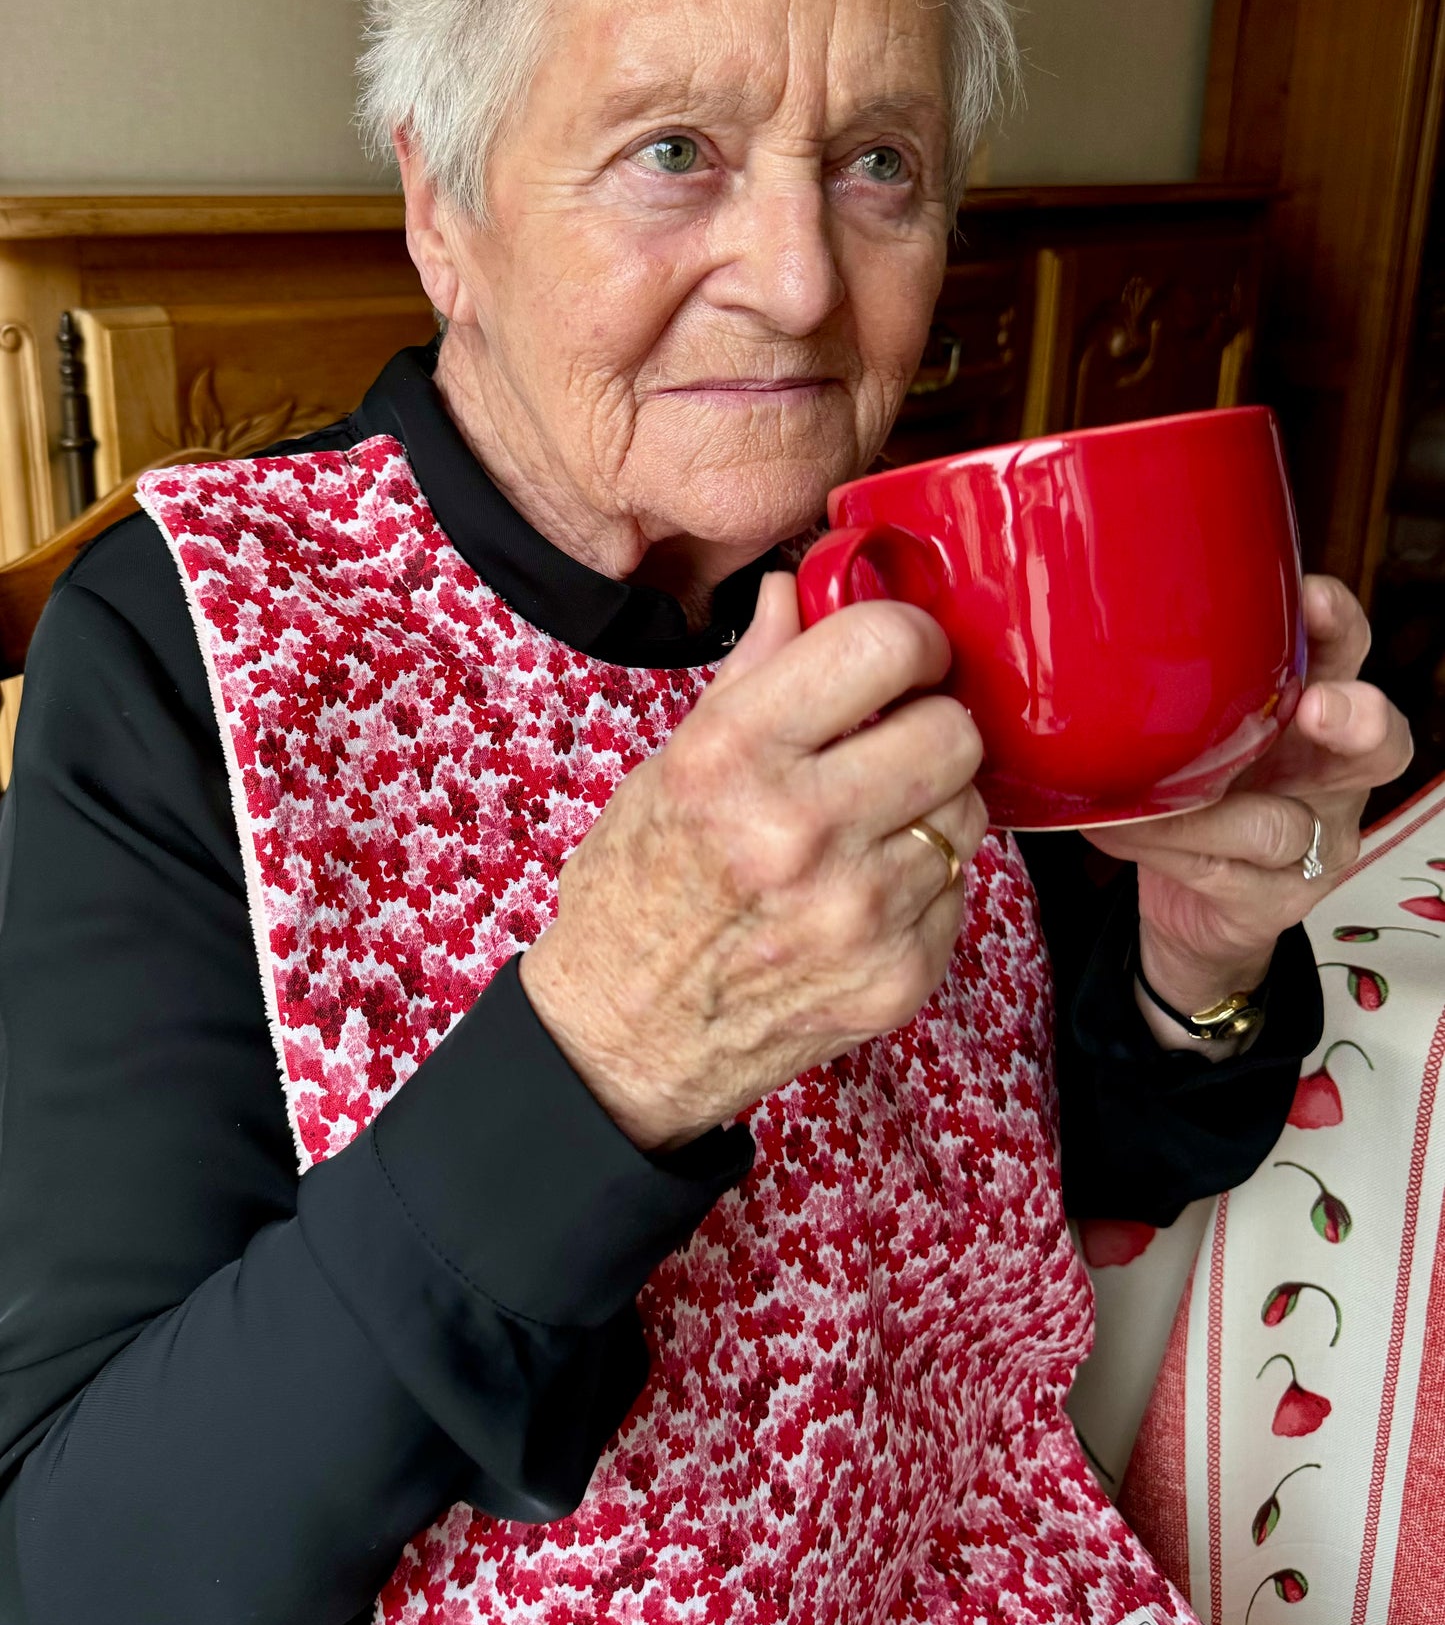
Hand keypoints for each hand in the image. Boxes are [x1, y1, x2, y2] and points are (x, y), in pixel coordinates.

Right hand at [520, 573, 986, 1149]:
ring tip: (868, 823)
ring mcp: (859, 913)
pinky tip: (862, 890)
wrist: (623, 1039)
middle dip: (930, 723)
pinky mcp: (900, 976)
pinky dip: (924, 880)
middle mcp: (800, 833)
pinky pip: (961, 888)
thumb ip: (754, 674)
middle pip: (954, 730)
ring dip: (931, 804)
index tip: (901, 656)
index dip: (909, 639)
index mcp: (733, 759)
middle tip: (894, 739)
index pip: (885, 646)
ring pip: (970, 809)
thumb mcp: (670, 765)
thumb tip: (804, 585)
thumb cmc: (639, 891)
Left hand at [1082, 575, 1412, 1019]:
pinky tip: (1115, 829)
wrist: (1194, 907)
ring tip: (1132, 799)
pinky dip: (1162, 847)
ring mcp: (1316, 844)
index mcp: (1315, 710)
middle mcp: (1334, 776)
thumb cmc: (1197, 794)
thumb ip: (1178, 693)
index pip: (1347, 654)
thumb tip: (1082, 642)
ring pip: (1278, 825)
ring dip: (1194, 810)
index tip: (1309, 599)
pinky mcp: (1280, 901)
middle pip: (1379, 742)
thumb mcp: (1195, 733)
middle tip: (1316, 707)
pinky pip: (1223, 872)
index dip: (1338, 626)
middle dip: (1354, 717)